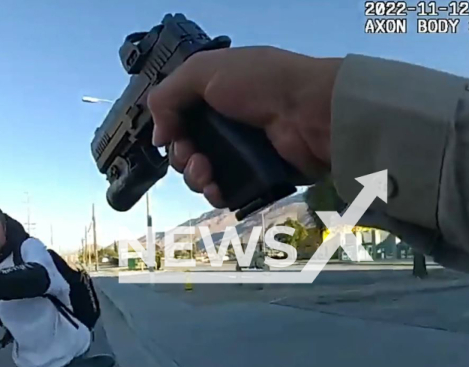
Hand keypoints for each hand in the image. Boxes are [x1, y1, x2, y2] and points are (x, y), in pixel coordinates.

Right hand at [146, 46, 341, 206]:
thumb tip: (158, 135)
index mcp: (215, 94)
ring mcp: (242, 152)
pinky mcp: (256, 177)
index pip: (180, 118)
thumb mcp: (204, 71)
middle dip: (181, 156)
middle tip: (192, 154)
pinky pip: (226, 192)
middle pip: (187, 149)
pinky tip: (215, 188)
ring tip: (205, 171)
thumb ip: (167, 96)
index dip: (170, 129)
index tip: (170, 134)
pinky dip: (215, 193)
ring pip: (203, 174)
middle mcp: (227, 124)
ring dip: (194, 177)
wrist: (310, 112)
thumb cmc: (262, 82)